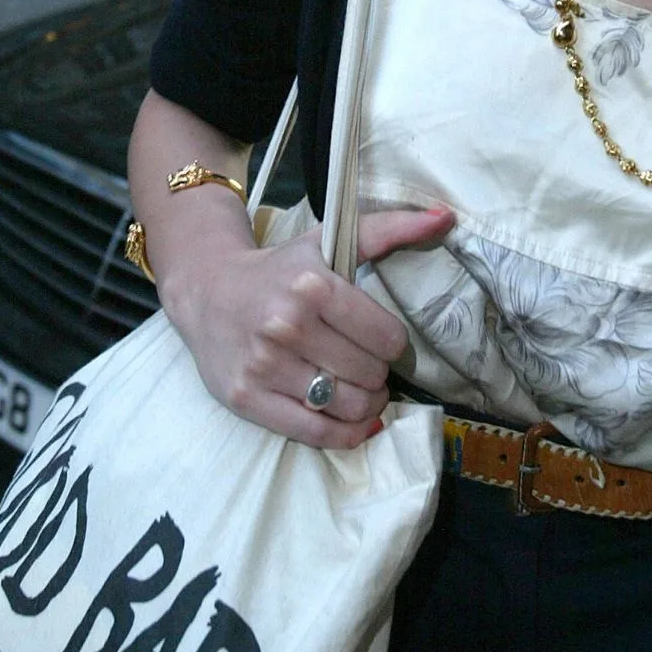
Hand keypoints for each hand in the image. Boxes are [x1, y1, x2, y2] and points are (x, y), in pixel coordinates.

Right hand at [170, 204, 454, 445]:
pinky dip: (345, 434)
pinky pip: (314, 433)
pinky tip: (353, 421)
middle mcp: (286, 326)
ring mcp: (264, 366)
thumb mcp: (330, 241)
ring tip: (360, 389)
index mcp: (312, 286)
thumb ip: (389, 229)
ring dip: (366, 404)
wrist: (207, 291)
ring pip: (347, 406)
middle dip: (378, 373)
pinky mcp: (246, 398)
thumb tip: (445, 217)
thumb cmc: (279, 269)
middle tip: (367, 364)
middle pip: (370, 373)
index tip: (381, 339)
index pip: (387, 338)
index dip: (393, 344)